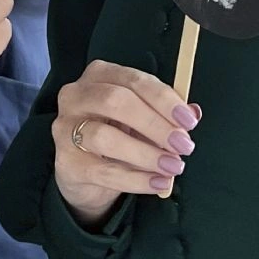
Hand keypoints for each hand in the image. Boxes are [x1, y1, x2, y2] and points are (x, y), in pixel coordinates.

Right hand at [52, 60, 199, 227]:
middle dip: (155, 124)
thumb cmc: (117, 133)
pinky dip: (136, 179)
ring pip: (105, 138)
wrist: (84, 172)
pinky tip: (158, 183)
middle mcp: (76, 96)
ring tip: (173, 166)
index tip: (189, 121)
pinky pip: (104, 171)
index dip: (164, 100)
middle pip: (116, 102)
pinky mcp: (66, 162)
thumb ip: (165, 113)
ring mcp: (65, 128)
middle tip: (183, 145)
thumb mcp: (142, 119)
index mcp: (99, 75)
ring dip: (146, 154)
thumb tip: (193, 112)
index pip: (134, 80)